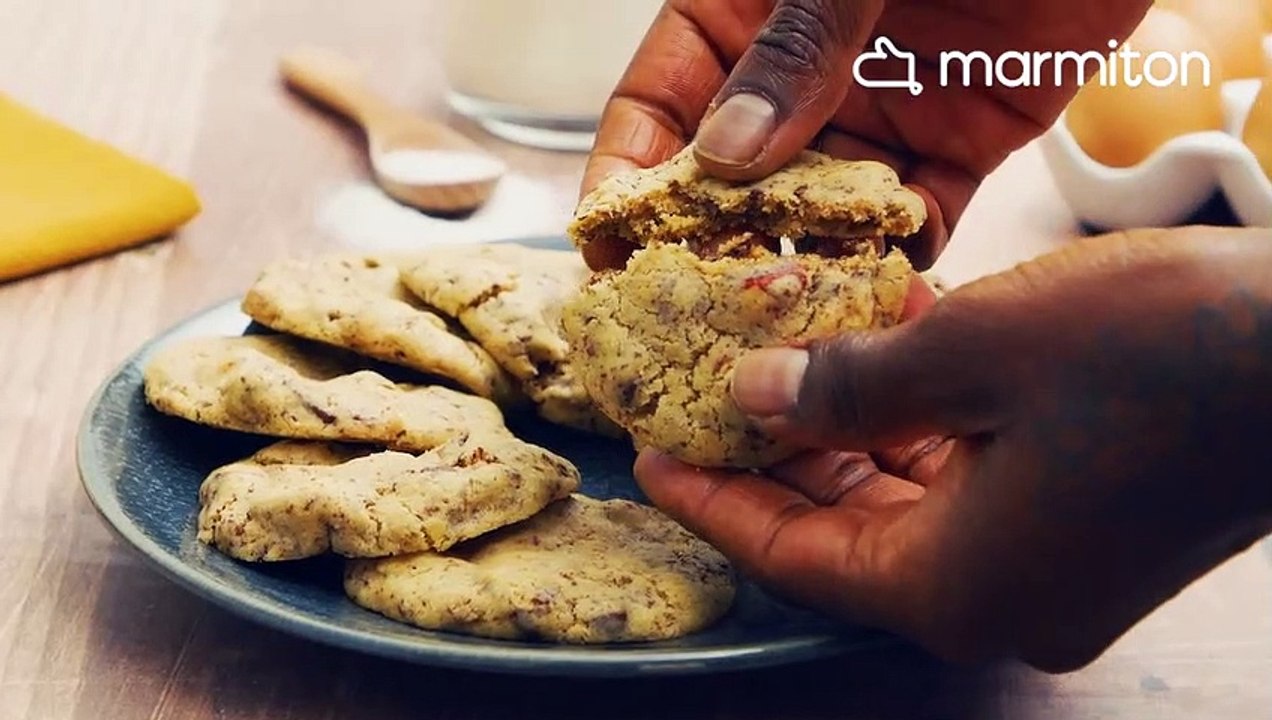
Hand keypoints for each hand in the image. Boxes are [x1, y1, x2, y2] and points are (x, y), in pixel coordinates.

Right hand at [581, 0, 1152, 270]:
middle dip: (710, 249)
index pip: (656, 106)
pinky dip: (897, 261)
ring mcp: (875, 115)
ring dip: (803, 268)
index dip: (625, 177)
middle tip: (694, 321)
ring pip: (817, 214)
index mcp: (741, 14)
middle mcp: (799, 77)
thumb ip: (796, 48)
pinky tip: (881, 294)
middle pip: (730, 181)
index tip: (610, 251)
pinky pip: (914, 220)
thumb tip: (725, 158)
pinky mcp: (958, 144)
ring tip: (786, 329)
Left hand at [635, 227, 1271, 671]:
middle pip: (842, 541)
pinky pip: (964, 493)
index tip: (653, 456)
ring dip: (842, 444)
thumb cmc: (1165, 355)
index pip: (792, 560)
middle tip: (706, 407)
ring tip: (780, 376)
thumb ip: (847, 385)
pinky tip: (881, 371)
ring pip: (903, 513)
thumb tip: (758, 395)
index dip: (714, 503)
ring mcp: (1047, 571)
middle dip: (773, 469)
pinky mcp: (1083, 530)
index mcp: (956, 587)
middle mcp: (998, 600)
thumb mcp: (974, 353)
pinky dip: (914, 437)